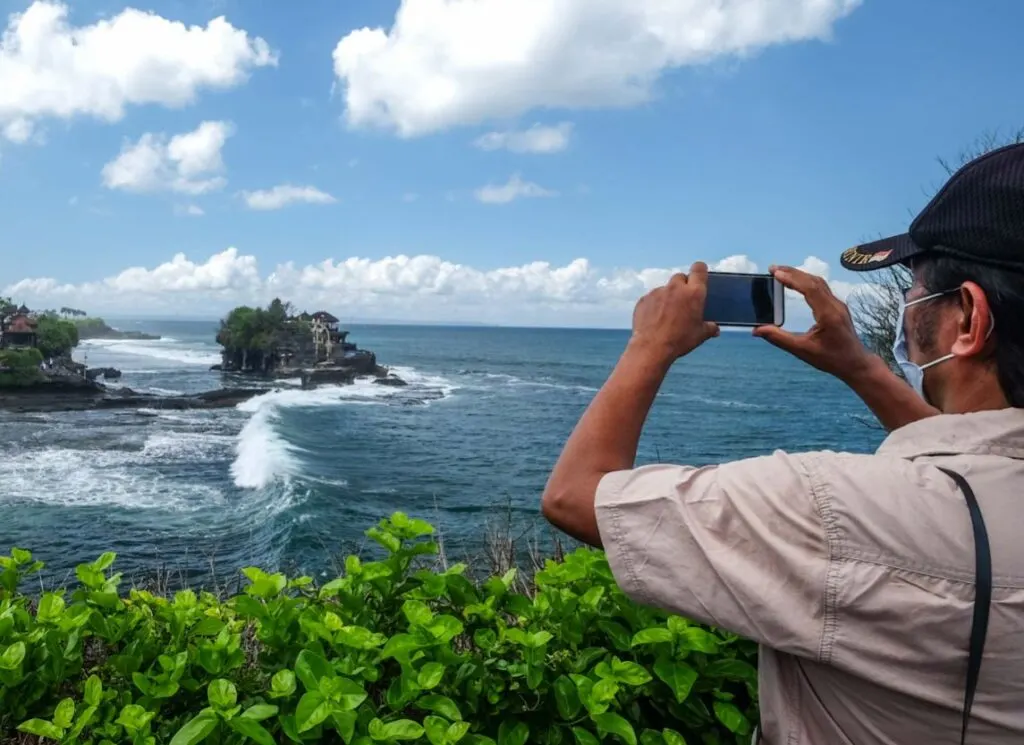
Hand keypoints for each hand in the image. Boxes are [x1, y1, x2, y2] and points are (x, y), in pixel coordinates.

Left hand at [629, 262, 719, 363]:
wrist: (652, 347)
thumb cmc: (680, 340)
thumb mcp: (700, 335)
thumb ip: (709, 328)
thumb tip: (715, 329)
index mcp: (694, 293)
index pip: (699, 269)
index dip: (699, 271)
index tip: (699, 277)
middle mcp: (675, 288)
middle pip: (680, 277)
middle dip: (683, 285)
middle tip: (684, 300)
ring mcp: (658, 292)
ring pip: (665, 288)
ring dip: (668, 296)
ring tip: (667, 313)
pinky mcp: (644, 299)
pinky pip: (652, 298)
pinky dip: (655, 304)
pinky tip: (655, 318)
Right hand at [753, 265, 873, 381]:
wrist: (856, 363)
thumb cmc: (832, 359)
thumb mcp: (803, 351)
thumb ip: (779, 339)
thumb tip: (757, 330)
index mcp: (828, 314)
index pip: (810, 289)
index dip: (792, 279)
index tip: (775, 273)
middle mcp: (835, 306)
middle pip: (814, 281)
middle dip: (793, 273)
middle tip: (773, 269)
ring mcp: (838, 305)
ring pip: (819, 283)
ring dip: (800, 275)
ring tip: (782, 273)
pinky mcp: (837, 307)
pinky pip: (821, 288)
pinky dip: (807, 282)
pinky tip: (797, 283)